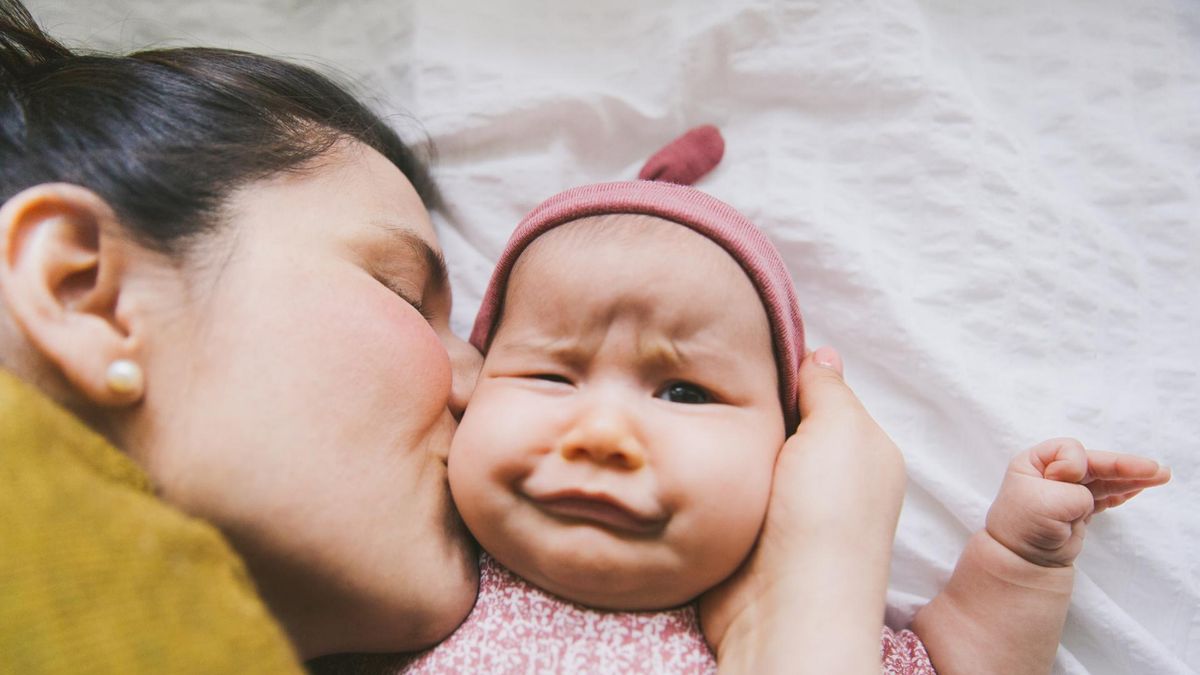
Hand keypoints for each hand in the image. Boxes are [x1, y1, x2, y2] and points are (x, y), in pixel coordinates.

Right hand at [699, 347, 905, 671]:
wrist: (784, 609)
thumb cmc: (825, 517)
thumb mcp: (843, 432)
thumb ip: (828, 388)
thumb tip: (820, 352)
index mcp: (857, 448)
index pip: (815, 389)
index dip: (780, 366)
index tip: (736, 341)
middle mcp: (820, 475)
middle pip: (773, 416)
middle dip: (742, 398)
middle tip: (698, 372)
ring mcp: (777, 504)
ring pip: (739, 447)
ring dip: (716, 434)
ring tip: (677, 403)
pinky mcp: (740, 527)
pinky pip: (716, 481)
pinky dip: (701, 468)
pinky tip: (678, 447)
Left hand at [985, 437, 1170, 567]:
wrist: (1021, 560)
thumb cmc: (1024, 526)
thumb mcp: (1045, 502)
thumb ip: (1074, 492)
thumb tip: (1086, 496)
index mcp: (1035, 462)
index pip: (1069, 450)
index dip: (1074, 465)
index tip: (1063, 481)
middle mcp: (1050, 473)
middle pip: (1094, 463)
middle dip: (1124, 465)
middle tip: (1155, 469)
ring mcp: (1066, 492)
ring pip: (1104, 480)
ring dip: (1130, 478)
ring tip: (1160, 475)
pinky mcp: (1077, 509)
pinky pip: (1104, 496)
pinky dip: (1122, 492)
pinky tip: (1140, 488)